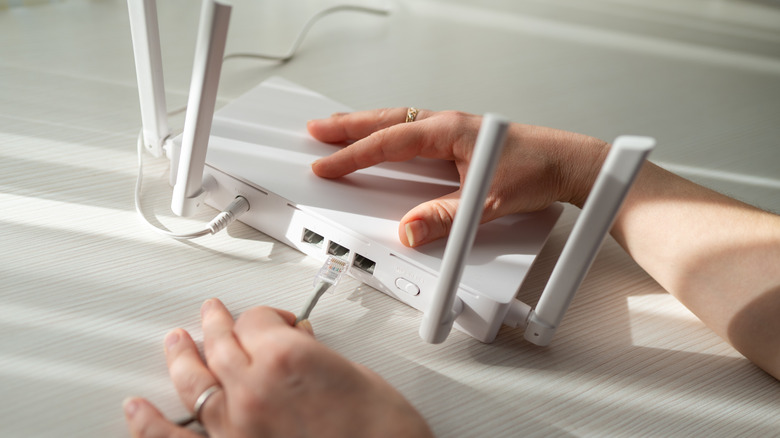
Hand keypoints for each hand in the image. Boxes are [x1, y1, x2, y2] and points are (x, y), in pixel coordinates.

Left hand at [124, 299, 431, 437]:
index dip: (269, 315)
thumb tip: (299, 347)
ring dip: (181, 356)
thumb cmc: (384, 430)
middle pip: (221, 342)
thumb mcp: (353, 372)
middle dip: (217, 322)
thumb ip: (313, 354)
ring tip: (174, 341)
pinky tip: (137, 408)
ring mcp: (237, 426)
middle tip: (213, 313)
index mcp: (286, 358)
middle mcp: (253, 389)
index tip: (278, 319)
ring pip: (194, 380)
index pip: (258, 319)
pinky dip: (151, 424)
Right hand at [308, 108, 607, 246]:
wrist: (568, 163)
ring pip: (397, 122)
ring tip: (337, 130)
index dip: (353, 155)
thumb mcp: (488, 202)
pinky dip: (388, 132)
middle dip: (347, 127)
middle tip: (315, 131)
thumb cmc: (538, 171)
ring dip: (365, 125)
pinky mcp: (459, 137)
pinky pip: (411, 130)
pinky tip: (382, 140)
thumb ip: (445, 218)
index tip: (327, 165)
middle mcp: (447, 123)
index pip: (389, 142)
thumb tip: (410, 229)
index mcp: (449, 131)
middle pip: (386, 121)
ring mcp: (452, 128)